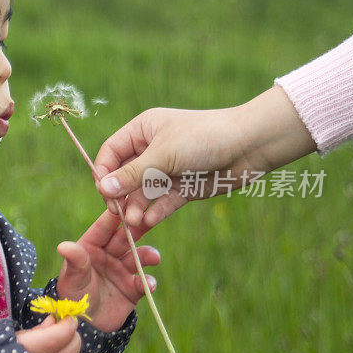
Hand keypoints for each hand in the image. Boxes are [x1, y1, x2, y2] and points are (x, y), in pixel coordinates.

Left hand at [56, 209, 160, 331]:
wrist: (84, 327)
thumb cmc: (72, 297)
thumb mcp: (72, 278)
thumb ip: (74, 261)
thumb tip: (64, 245)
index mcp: (91, 246)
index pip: (104, 226)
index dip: (115, 213)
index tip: (126, 198)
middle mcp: (108, 254)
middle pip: (126, 236)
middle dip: (138, 227)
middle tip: (150, 217)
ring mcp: (122, 270)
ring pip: (139, 256)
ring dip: (148, 254)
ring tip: (152, 257)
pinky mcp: (133, 287)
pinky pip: (144, 281)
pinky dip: (148, 281)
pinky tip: (147, 284)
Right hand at [94, 85, 315, 227]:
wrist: (249, 146)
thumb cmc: (204, 138)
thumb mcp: (163, 154)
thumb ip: (132, 173)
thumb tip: (103, 188)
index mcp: (142, 131)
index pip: (111, 153)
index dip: (104, 172)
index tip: (103, 192)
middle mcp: (151, 150)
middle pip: (123, 176)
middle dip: (119, 196)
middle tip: (118, 213)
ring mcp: (166, 171)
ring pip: (141, 193)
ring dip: (136, 208)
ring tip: (136, 222)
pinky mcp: (182, 188)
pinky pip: (161, 203)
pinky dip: (154, 213)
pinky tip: (150, 222)